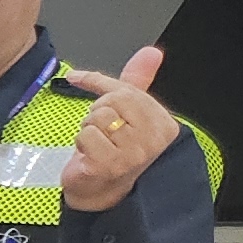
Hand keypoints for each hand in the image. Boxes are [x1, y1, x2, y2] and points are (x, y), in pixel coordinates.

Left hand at [57, 46, 183, 213]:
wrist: (100, 190)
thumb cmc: (113, 150)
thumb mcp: (129, 113)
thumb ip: (137, 81)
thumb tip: (151, 52)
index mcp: (163, 123)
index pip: (125, 91)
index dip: (99, 86)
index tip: (78, 79)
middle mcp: (154, 138)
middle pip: (110, 102)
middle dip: (96, 114)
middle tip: (103, 133)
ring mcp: (135, 153)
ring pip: (97, 117)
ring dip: (88, 130)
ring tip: (98, 145)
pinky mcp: (112, 164)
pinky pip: (86, 135)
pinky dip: (81, 144)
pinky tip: (91, 157)